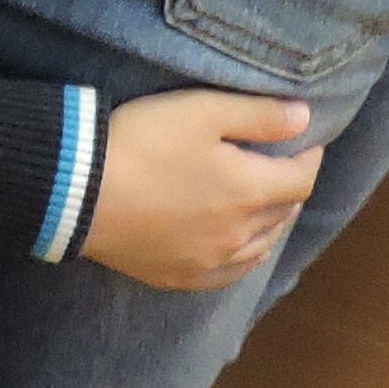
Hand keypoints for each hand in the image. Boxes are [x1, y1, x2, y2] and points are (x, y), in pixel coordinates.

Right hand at [83, 89, 324, 292]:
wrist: (79, 191)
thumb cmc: (143, 142)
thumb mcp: (202, 111)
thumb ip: (259, 115)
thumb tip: (306, 118)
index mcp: (249, 191)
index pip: (300, 179)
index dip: (309, 158)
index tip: (307, 142)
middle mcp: (239, 233)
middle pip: (283, 213)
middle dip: (290, 188)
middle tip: (285, 167)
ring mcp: (210, 260)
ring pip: (260, 246)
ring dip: (272, 223)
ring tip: (269, 205)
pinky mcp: (181, 276)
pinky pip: (230, 274)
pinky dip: (246, 257)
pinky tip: (243, 250)